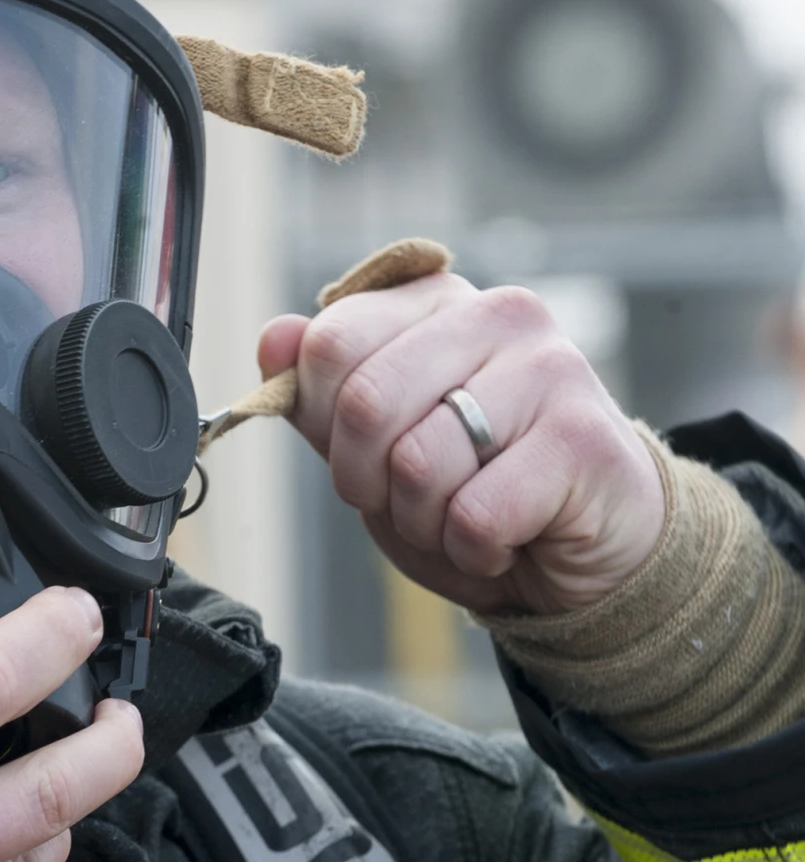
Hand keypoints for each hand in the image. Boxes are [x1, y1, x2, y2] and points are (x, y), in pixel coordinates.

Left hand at [259, 274, 665, 612]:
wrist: (587, 556)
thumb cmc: (481, 495)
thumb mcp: (381, 452)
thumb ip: (324, 400)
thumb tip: (274, 338)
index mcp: (439, 304)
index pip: (330, 342)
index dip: (327, 426)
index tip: (370, 457)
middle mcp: (499, 315)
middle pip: (365, 403)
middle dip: (369, 484)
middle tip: (416, 502)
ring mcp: (550, 368)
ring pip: (418, 464)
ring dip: (426, 523)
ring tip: (469, 518)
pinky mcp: (583, 438)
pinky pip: (475, 514)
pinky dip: (474, 550)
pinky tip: (511, 538)